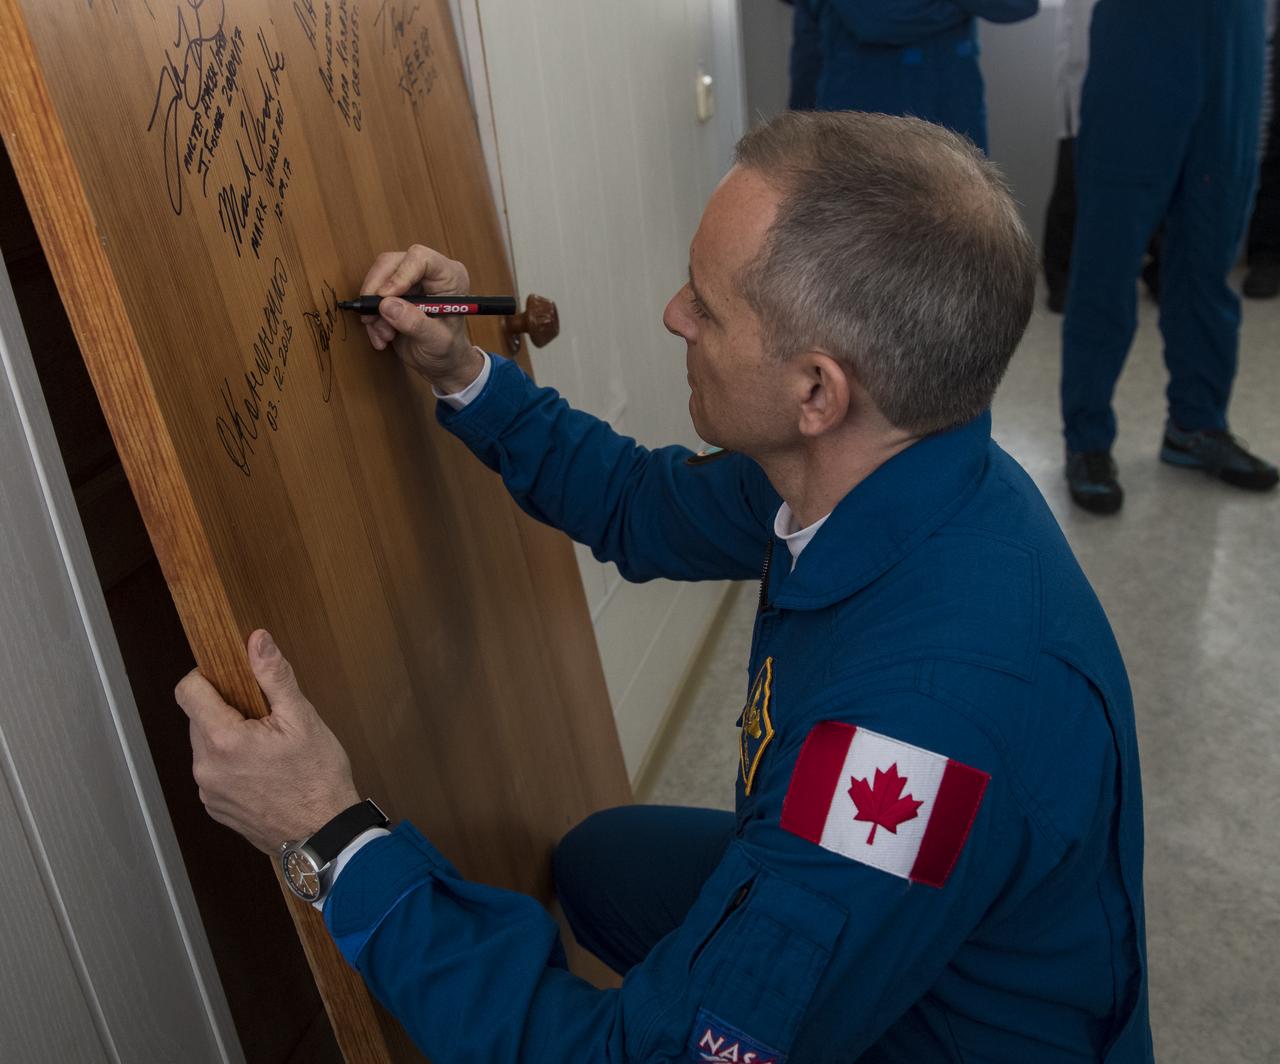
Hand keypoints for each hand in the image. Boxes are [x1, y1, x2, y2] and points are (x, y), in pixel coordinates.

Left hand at [176, 630, 360, 853]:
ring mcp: (208, 791)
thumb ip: (274, 676)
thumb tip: (257, 640)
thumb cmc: (318, 778)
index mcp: (223, 740)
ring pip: (207, 746)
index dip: (207, 676)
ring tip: (270, 747)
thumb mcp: (302, 718)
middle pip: (199, 718)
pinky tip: (266, 771)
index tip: (231, 677)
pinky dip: (233, 763)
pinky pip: (214, 772)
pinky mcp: (216, 808)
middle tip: (266, 717)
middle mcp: (206, 768)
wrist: (324, 836)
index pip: (187, 691)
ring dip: (230, 737)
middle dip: (227, 709)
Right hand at [360, 244, 486, 391]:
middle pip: (392, 263)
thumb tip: (387, 306)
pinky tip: (382, 336)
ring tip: (385, 335)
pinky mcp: (395, 291)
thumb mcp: (437, 341)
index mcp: (449, 277)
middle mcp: (429, 273)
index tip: (385, 296)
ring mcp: (410, 280)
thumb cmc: (449, 350)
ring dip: (374, 310)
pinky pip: (372, 295)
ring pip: (378, 279)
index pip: (420, 258)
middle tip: (371, 317)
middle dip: (377, 291)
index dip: (400, 274)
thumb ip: (415, 323)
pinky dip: (372, 318)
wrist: (441, 363)